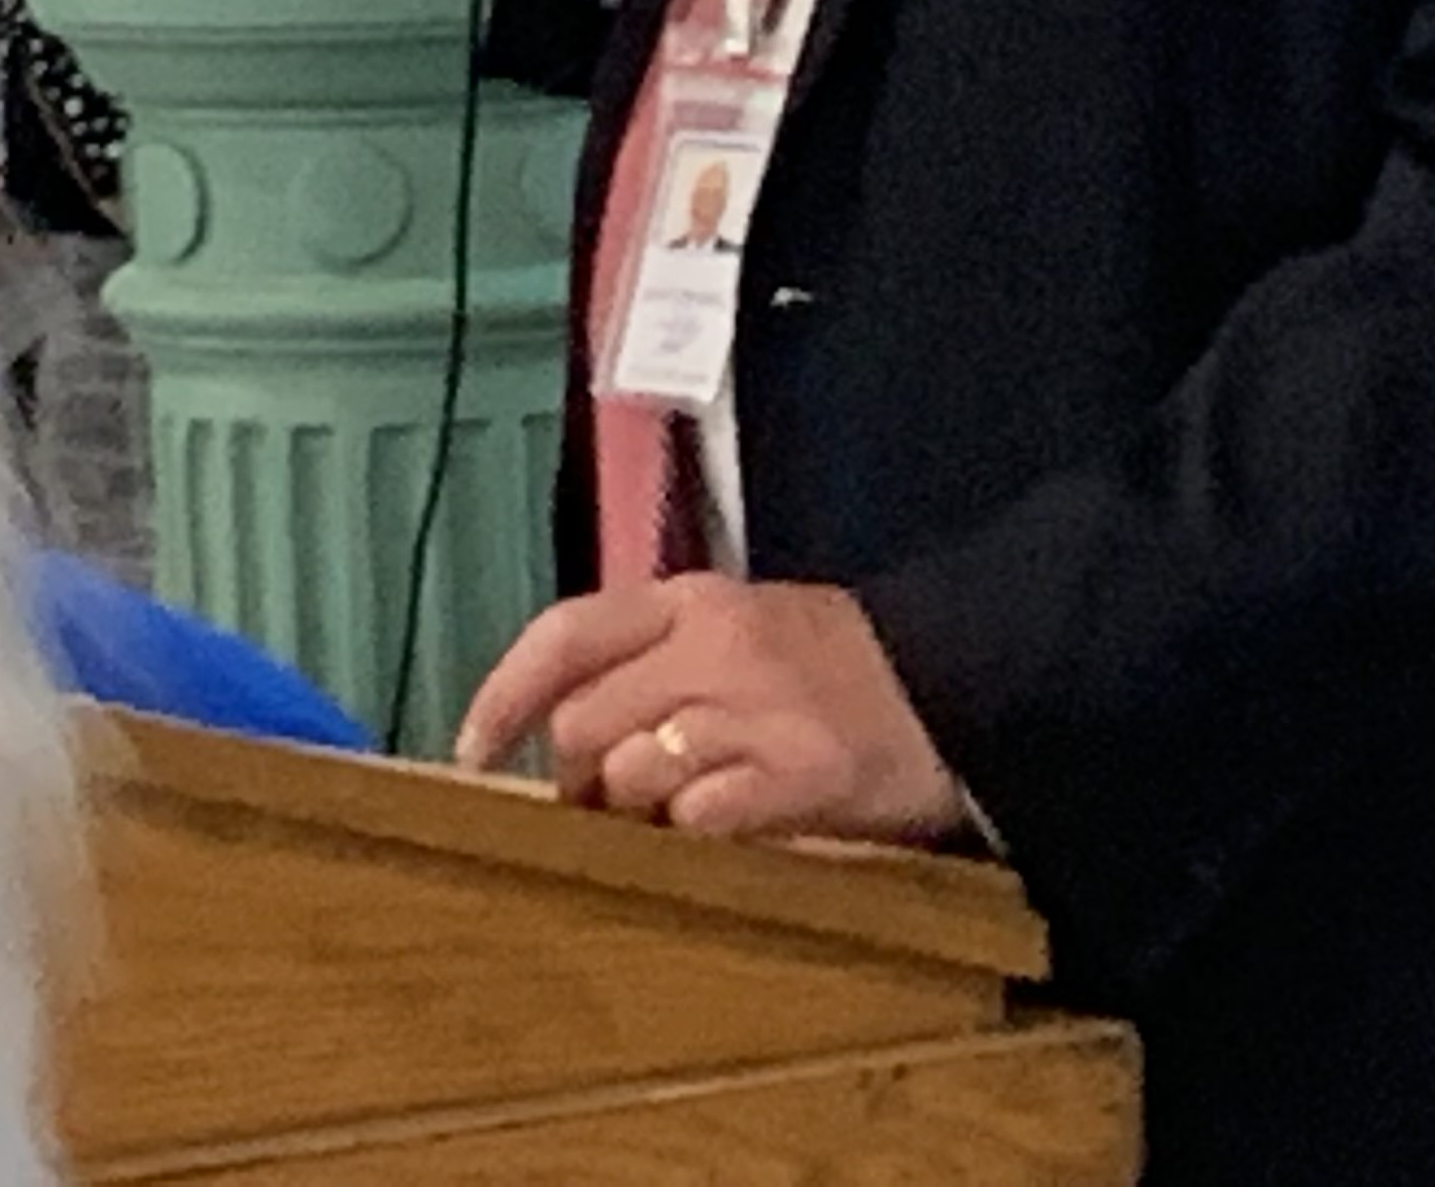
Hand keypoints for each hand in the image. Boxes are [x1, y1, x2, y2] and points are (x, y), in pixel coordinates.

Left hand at [455, 576, 967, 842]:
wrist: (964, 687)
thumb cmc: (836, 668)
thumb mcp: (741, 630)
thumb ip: (653, 661)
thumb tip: (559, 729)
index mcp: (694, 600)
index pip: (564, 634)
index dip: (501, 696)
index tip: (470, 751)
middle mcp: (716, 645)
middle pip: (582, 724)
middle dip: (580, 779)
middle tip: (614, 805)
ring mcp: (759, 710)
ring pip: (632, 775)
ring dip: (637, 814)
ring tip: (680, 816)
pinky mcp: (802, 774)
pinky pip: (700, 819)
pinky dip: (695, 835)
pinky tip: (727, 830)